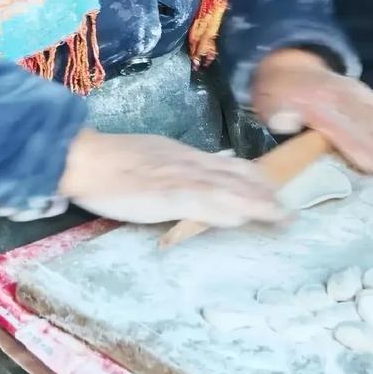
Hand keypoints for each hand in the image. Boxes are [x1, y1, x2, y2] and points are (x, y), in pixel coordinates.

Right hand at [57, 129, 285, 226]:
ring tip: (279, 217)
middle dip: (264, 194)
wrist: (85, 157)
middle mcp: (189, 164)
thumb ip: (177, 166)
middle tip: (287, 211)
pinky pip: (201, 202)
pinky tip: (240, 218)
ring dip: (255, 204)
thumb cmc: (110, 160)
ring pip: (227, 190)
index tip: (273, 189)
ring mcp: (180, 178)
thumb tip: (200, 171)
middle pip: (237, 177)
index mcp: (184, 156)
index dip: (255, 179)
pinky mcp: (166, 194)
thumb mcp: (153, 155)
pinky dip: (223, 209)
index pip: (229, 166)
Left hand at [251, 48, 372, 176]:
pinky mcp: (356, 87)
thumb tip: (286, 122)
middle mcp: (337, 98)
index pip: (343, 132)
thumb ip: (277, 114)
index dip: (362, 150)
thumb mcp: (266, 105)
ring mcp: (349, 90)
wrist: (286, 62)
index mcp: (315, 106)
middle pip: (364, 125)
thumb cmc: (276, 95)